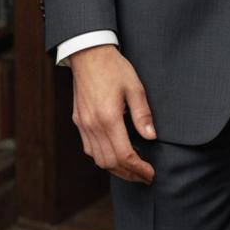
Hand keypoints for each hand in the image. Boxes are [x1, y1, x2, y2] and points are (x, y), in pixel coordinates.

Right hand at [69, 44, 156, 184]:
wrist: (89, 54)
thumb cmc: (114, 68)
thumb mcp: (135, 87)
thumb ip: (142, 114)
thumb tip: (151, 137)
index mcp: (109, 118)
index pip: (124, 155)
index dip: (139, 169)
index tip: (150, 174)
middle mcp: (93, 126)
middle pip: (110, 163)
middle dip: (129, 174)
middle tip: (144, 176)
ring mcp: (83, 125)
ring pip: (98, 159)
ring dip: (115, 169)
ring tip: (132, 169)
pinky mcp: (78, 121)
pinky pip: (89, 149)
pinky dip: (102, 157)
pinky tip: (114, 154)